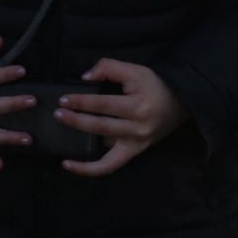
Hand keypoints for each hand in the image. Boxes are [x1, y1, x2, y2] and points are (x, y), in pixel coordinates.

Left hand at [55, 59, 191, 176]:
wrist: (179, 103)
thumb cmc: (154, 85)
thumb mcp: (134, 70)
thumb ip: (108, 68)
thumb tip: (85, 77)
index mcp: (138, 106)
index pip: (104, 104)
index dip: (82, 102)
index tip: (64, 99)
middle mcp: (138, 128)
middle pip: (101, 126)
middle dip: (76, 120)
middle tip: (58, 113)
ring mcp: (136, 143)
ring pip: (103, 149)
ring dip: (79, 142)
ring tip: (61, 136)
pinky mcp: (134, 152)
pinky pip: (110, 166)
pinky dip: (90, 169)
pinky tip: (70, 165)